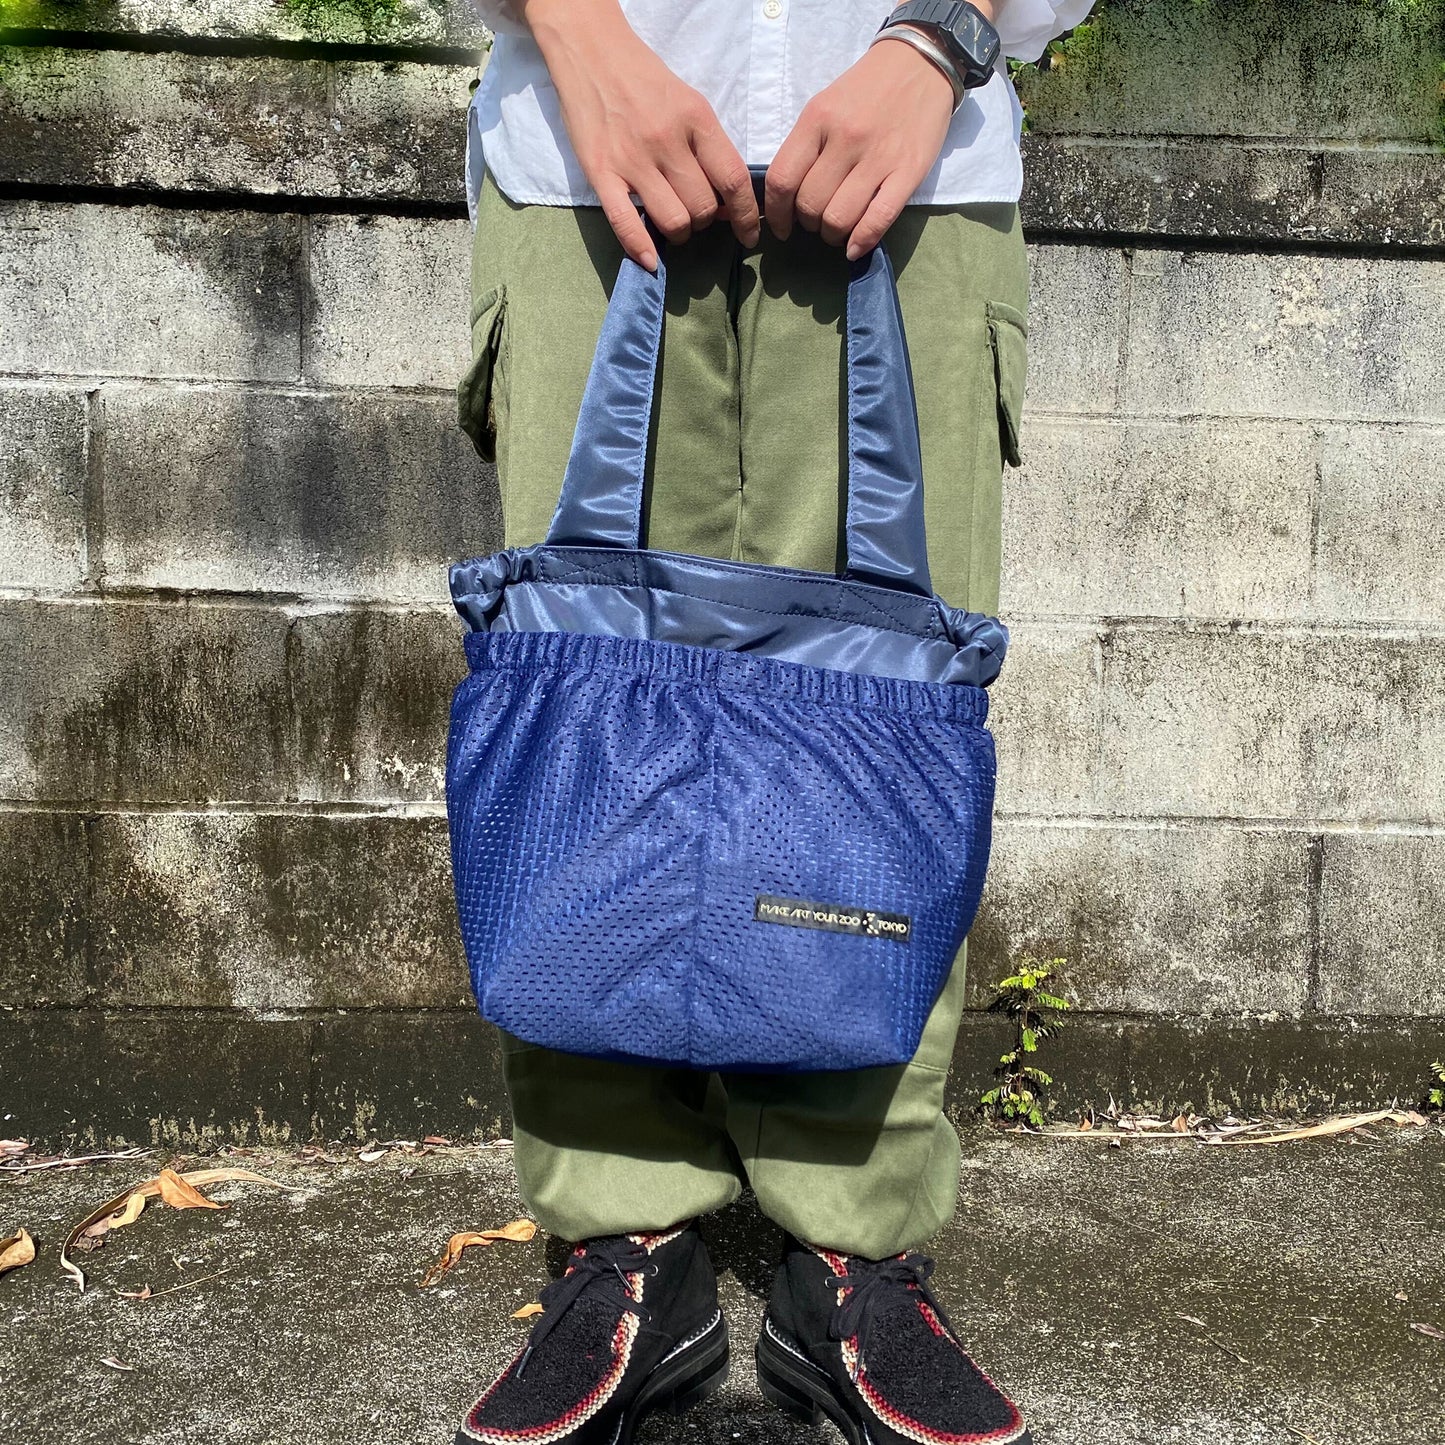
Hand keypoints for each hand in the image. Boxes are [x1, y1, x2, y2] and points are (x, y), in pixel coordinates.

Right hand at [523, 0, 759, 270]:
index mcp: (695, 119)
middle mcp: (666, 140)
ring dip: (679, 232)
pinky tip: (650, 261)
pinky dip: (641, 249)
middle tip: (695, 212)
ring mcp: (632, 159)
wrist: (590, 50)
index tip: (749, 234)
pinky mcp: (601, 172)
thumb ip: (709, 147)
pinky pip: (625, 224)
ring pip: (673, 221)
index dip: (747, 216)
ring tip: (672, 220)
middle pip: (703, 208)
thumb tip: (726, 201)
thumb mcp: (688, 102)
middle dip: (705, 221)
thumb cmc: (644, 79)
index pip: (733, 181)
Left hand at [765, 36, 955, 259]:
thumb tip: (787, 197)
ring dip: (832, 234)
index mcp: (817, 119)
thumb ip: (806, 146)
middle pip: (810, 205)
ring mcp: (878, 156)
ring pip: (839, 218)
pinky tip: (854, 248)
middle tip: (817, 220)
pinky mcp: (908, 171)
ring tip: (836, 229)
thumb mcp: (824, 105)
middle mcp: (845, 138)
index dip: (776, 214)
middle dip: (808, 224)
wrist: (920, 63)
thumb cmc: (866, 89)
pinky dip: (861, 242)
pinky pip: (878, 219)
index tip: (781, 227)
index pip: (782, 180)